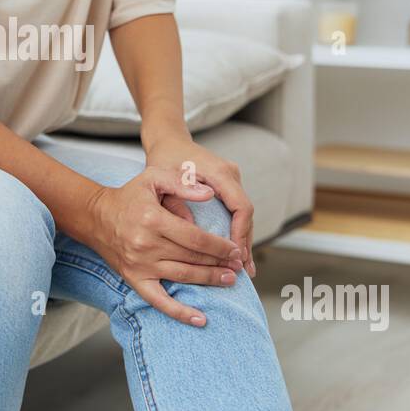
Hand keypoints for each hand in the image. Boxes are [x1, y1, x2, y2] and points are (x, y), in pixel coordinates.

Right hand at [85, 168, 247, 326]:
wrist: (96, 217)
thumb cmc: (129, 196)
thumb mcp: (154, 178)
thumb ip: (182, 183)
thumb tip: (210, 194)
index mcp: (154, 219)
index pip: (196, 238)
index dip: (219, 246)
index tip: (234, 249)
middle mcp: (146, 245)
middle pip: (193, 258)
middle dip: (220, 263)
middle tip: (238, 266)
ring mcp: (140, 265)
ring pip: (183, 276)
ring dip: (209, 280)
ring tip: (229, 280)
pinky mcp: (134, 279)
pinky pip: (159, 301)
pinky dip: (180, 313)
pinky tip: (200, 319)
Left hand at [143, 134, 255, 278]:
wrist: (168, 140)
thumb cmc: (164, 158)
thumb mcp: (163, 177)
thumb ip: (176, 200)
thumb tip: (190, 228)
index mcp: (219, 172)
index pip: (240, 207)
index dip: (240, 233)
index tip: (234, 255)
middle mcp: (230, 174)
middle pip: (246, 214)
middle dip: (245, 243)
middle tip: (243, 271)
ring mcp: (232, 179)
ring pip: (244, 214)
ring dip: (244, 240)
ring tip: (243, 268)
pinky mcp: (228, 185)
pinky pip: (237, 211)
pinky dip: (237, 231)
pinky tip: (236, 252)